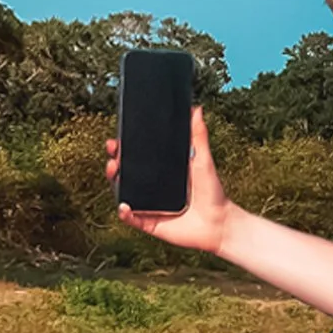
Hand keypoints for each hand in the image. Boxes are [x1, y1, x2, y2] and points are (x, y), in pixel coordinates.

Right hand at [108, 107, 233, 255]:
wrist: (219, 223)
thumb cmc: (212, 192)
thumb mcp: (203, 160)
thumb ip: (198, 136)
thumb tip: (197, 110)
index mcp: (161, 172)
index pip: (137, 158)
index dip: (124, 149)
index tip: (117, 140)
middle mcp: (151, 188)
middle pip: (125, 174)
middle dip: (114, 162)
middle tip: (113, 155)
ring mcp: (148, 205)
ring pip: (123, 193)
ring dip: (114, 182)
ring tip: (113, 171)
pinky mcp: (149, 223)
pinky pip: (131, 218)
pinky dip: (124, 212)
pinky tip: (124, 205)